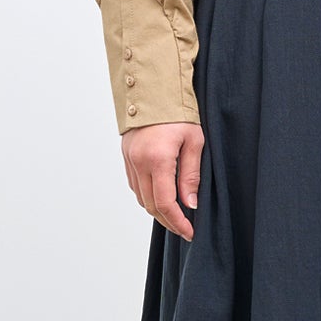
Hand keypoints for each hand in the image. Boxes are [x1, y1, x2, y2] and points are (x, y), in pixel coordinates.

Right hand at [122, 121, 204, 241]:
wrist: (154, 87)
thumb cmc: (179, 111)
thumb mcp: (194, 141)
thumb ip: (191, 176)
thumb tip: (190, 204)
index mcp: (157, 159)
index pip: (165, 203)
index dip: (178, 222)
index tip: (190, 233)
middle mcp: (138, 162)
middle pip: (150, 205)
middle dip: (168, 221)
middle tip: (184, 228)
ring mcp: (129, 158)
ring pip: (140, 196)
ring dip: (156, 209)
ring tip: (175, 215)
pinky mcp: (126, 155)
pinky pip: (134, 184)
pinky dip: (147, 195)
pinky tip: (160, 196)